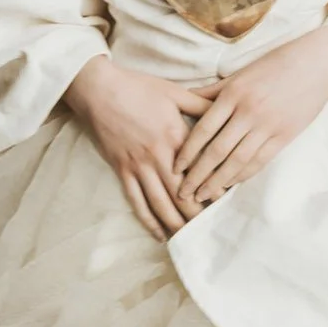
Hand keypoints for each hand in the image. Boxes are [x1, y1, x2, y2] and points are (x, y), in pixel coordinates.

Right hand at [66, 56, 213, 240]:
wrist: (99, 89)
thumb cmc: (138, 87)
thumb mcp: (174, 92)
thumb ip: (200, 103)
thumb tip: (225, 107)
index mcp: (175, 135)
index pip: (200, 168)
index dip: (215, 187)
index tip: (228, 202)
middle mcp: (158, 156)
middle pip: (182, 193)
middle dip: (199, 214)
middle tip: (213, 229)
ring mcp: (138, 166)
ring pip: (161, 204)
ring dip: (176, 223)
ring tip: (191, 239)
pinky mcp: (121, 171)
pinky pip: (136, 202)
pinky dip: (148, 221)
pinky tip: (159, 235)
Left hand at [171, 36, 327, 203]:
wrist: (316, 64)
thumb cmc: (275, 64)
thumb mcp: (240, 73)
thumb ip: (213, 91)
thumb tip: (184, 99)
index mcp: (233, 94)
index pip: (203, 130)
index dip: (187, 152)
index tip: (175, 168)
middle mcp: (248, 111)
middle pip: (216, 151)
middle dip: (198, 175)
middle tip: (183, 193)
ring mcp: (268, 125)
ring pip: (237, 161)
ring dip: (217, 181)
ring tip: (203, 196)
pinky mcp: (285, 135)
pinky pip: (260, 161)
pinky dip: (243, 175)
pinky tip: (230, 184)